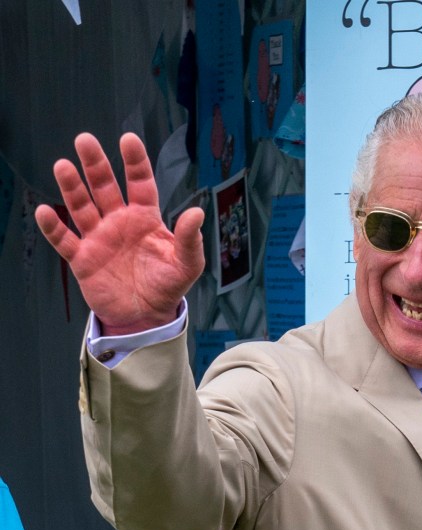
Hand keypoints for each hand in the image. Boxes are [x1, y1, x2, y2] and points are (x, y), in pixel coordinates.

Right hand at [35, 132, 204, 332]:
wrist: (147, 317)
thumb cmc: (168, 286)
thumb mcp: (187, 265)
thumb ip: (190, 240)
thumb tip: (196, 213)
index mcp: (145, 217)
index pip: (139, 182)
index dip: (134, 162)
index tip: (128, 140)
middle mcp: (119, 221)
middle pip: (104, 187)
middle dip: (95, 164)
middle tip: (85, 140)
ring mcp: (99, 238)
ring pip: (82, 207)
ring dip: (71, 188)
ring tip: (63, 166)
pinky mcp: (83, 259)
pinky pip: (64, 241)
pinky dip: (53, 228)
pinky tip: (44, 212)